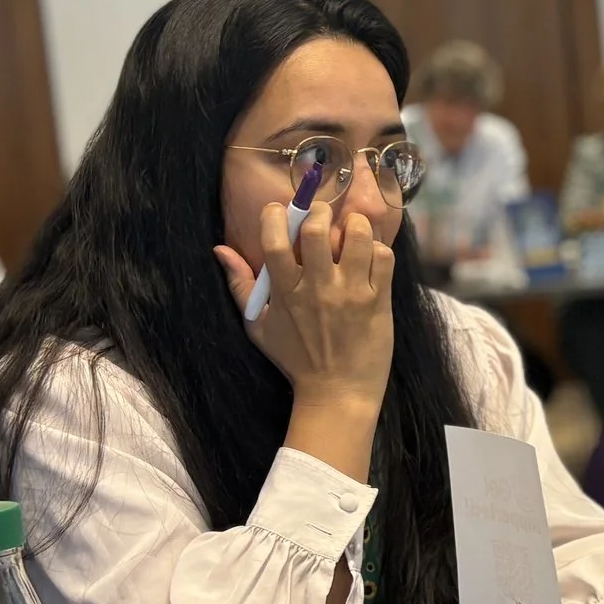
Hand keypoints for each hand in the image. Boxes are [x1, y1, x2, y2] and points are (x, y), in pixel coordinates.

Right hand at [214, 199, 394, 411]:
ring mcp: (350, 292)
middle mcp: (317, 287)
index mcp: (285, 291)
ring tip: (353, 231)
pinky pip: (383, 257)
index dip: (277, 215)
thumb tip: (220, 249)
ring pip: (357, 236)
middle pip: (317, 229)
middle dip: (320, 212)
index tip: (281, 210)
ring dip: (355, 225)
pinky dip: (378, 249)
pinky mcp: (378, 300)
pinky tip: (371, 256)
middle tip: (323, 217)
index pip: (274, 238)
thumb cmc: (295, 359)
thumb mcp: (258, 326)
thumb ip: (240, 286)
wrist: (337, 393)